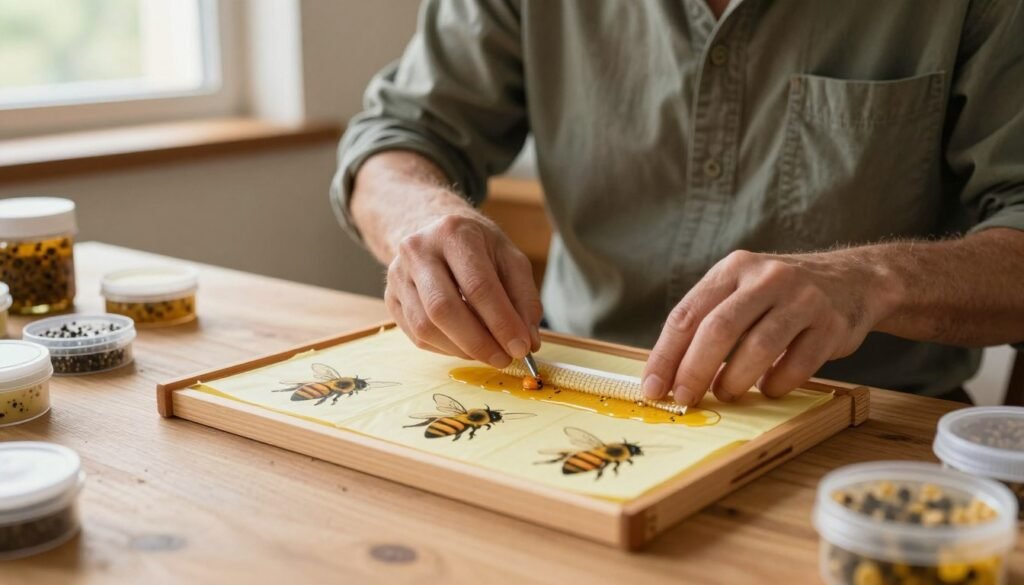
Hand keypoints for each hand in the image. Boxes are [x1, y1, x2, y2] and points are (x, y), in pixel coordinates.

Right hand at [385, 211, 541, 366]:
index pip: (477, 285)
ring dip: (462, 350)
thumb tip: (527, 342)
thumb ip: (524, 299)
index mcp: (453, 233)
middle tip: (504, 359)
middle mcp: (418, 250)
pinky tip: (466, 346)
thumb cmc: (478, 248)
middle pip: (443, 308)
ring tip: (489, 353)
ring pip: (425, 327)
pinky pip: (416, 335)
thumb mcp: (510, 259)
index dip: (501, 322)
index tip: (521, 347)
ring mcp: (398, 275)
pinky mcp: (390, 298)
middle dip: (478, 342)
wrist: (438, 235)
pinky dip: (446, 349)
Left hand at [641, 250, 894, 404]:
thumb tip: (667, 374)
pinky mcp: (831, 324)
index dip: (666, 355)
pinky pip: (798, 363)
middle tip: (684, 399)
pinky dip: (776, 383)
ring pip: (759, 346)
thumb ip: (708, 321)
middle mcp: (766, 278)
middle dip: (694, 371)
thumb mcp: (742, 290)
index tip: (653, 387)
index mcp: (733, 268)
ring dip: (735, 380)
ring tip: (726, 393)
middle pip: (719, 329)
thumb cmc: (781, 296)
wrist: (854, 281)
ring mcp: (802, 299)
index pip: (687, 314)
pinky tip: (767, 388)